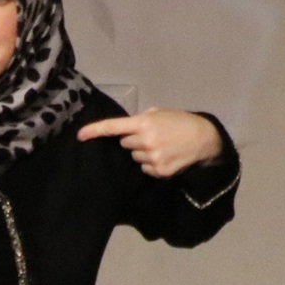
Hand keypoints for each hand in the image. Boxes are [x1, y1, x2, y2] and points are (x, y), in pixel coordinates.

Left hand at [76, 107, 221, 176]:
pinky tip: (166, 157)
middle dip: (134, 140)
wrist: (204, 139)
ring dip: (143, 152)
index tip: (80, 136)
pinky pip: (145, 169)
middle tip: (152, 136)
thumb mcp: (161, 113)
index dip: (95, 131)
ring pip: (135, 157)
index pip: (114, 127)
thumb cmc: (181, 122)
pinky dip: (152, 164)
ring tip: (162, 146)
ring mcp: (152, 158)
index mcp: (144, 122)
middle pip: (125, 144)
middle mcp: (145, 141)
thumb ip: (143, 118)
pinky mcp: (159, 171)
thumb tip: (128, 128)